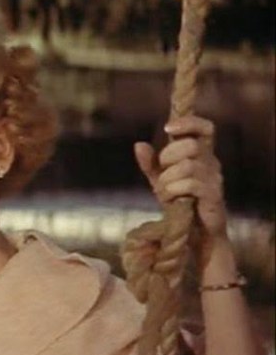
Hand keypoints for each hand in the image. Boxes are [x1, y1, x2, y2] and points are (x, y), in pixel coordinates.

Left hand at [134, 115, 228, 244]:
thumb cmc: (179, 201)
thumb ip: (150, 163)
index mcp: (201, 154)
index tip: (167, 129)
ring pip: (188, 166)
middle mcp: (211, 162)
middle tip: (161, 174)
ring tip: (163, 192)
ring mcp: (215, 179)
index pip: (205, 128)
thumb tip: (139, 145)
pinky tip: (170, 199)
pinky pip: (191, 184)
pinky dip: (173, 190)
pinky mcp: (214, 195)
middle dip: (168, 157)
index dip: (188, 123)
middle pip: (191, 145)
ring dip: (168, 179)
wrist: (194, 232)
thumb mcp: (160, 180)